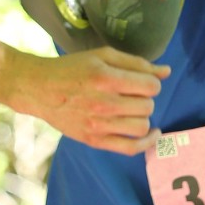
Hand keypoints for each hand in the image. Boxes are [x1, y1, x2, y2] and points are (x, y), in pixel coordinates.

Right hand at [9, 46, 170, 153]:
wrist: (39, 88)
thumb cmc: (71, 69)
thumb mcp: (102, 56)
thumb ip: (136, 63)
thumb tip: (166, 71)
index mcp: (107, 78)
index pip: (151, 86)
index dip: (152, 83)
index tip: (142, 82)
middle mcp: (104, 103)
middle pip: (147, 106)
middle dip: (145, 99)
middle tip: (131, 95)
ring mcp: (99, 125)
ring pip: (142, 126)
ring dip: (142, 117)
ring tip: (133, 110)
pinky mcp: (94, 140)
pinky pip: (130, 148)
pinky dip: (146, 143)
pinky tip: (151, 134)